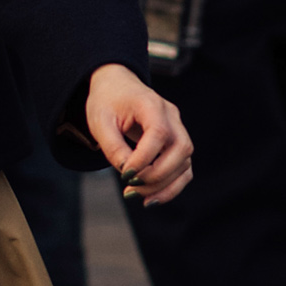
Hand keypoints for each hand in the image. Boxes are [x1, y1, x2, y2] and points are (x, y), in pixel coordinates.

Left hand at [85, 64, 192, 206]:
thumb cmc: (107, 101)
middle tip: (130, 187)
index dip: (144, 158)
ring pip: (185, 163)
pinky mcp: (176, 144)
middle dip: (157, 175)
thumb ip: (113, 147)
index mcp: (151, 104)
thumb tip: (127, 172)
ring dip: (164, 185)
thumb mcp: (100, 122)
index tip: (125, 174)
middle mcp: (171, 116)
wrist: (116, 86)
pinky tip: (150, 199)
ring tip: (135, 195)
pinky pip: (183, 169)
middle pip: (181, 149)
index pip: (158, 133)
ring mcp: (178, 130)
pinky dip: (170, 187)